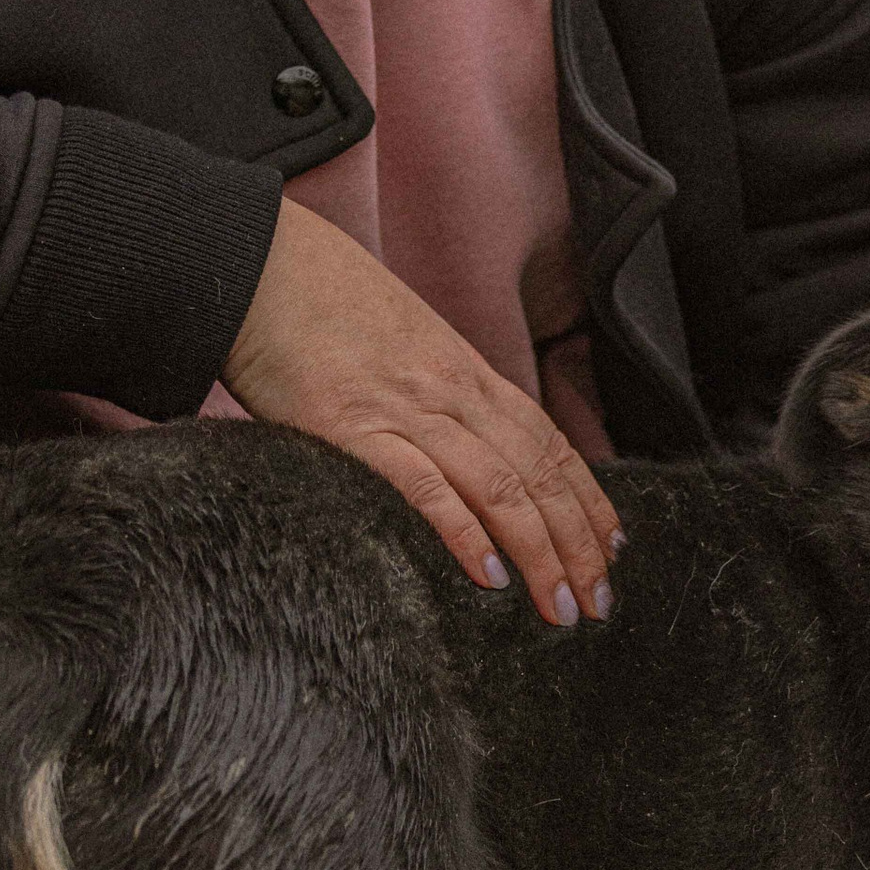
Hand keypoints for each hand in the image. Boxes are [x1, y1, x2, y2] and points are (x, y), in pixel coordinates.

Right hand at [223, 198, 618, 627]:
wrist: (259, 263)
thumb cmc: (319, 306)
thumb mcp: (400, 344)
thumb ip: (435, 392)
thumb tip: (461, 445)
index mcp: (464, 371)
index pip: (548, 442)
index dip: (587, 499)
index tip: (610, 550)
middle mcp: (450, 390)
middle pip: (537, 472)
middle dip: (576, 543)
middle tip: (598, 601)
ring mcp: (405, 408)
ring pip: (499, 484)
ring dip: (539, 551)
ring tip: (560, 606)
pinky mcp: (352, 427)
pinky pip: (423, 485)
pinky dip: (463, 531)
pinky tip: (488, 575)